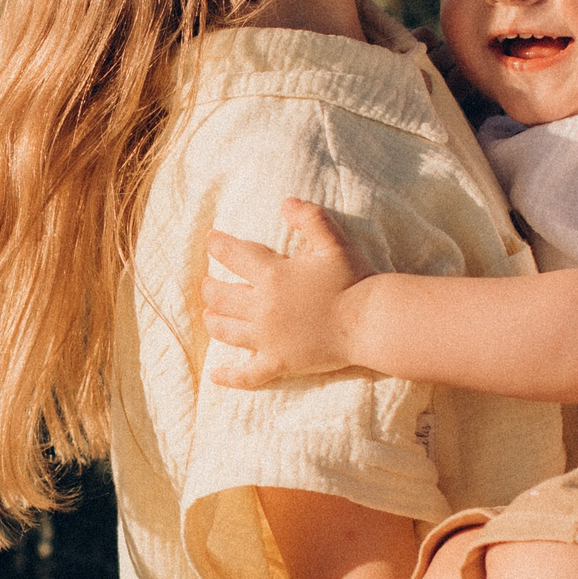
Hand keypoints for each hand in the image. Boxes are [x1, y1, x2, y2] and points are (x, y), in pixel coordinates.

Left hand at [201, 200, 375, 386]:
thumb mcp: (333, 242)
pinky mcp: (280, 363)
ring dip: (213, 321)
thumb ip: (309, 219)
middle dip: (209, 288)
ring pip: (226, 331)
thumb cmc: (355, 279)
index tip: (210, 241)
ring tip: (209, 316)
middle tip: (207, 284)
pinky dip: (229, 376)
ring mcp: (269, 339)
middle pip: (221, 296)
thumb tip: (285, 202)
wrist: (370, 321)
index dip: (217, 245)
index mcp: (273, 275)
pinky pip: (247, 375)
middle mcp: (263, 307)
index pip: (233, 255)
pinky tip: (216, 375)